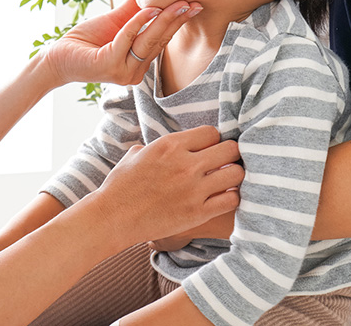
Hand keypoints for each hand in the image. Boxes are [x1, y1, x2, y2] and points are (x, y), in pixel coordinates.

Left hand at [43, 0, 200, 86]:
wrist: (59, 56)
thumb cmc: (86, 40)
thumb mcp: (116, 21)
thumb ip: (134, 9)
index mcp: (140, 62)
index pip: (163, 40)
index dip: (178, 22)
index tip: (194, 5)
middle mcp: (135, 71)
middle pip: (160, 40)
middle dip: (177, 19)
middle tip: (193, 2)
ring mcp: (124, 71)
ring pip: (148, 41)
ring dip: (164, 19)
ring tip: (178, 2)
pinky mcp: (110, 65)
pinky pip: (128, 39)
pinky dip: (138, 23)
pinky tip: (148, 9)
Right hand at [90, 126, 242, 244]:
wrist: (113, 217)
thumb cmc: (121, 186)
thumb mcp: (135, 155)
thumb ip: (155, 147)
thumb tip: (162, 147)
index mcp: (170, 145)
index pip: (212, 132)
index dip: (213, 140)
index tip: (210, 149)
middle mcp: (185, 164)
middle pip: (231, 148)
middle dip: (230, 155)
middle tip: (225, 164)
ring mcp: (193, 189)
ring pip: (237, 174)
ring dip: (234, 176)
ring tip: (226, 181)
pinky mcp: (197, 213)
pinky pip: (231, 200)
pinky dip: (231, 198)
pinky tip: (222, 199)